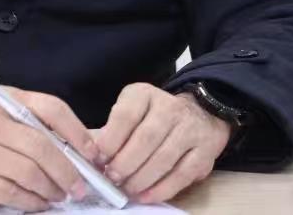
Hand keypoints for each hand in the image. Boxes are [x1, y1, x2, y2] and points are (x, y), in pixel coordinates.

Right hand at [0, 90, 97, 211]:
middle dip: (67, 171)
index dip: (76, 132)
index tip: (93, 154)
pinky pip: (8, 192)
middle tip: (80, 187)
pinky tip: (37, 203)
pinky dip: (30, 202)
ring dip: (50, 189)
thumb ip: (30, 124)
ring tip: (58, 196)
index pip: (49, 108)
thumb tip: (78, 150)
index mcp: (2, 99)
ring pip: (26, 172)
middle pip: (40, 146)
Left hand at [94, 84, 230, 203]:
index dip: (111, 140)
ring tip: (127, 189)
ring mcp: (190, 129)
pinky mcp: (205, 152)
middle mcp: (170, 107)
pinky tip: (146, 196)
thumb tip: (87, 154)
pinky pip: (182, 174)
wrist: (200, 113)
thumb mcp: (131, 111)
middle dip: (125, 163)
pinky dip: (161, 189)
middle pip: (146, 138)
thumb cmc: (154, 117)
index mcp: (145, 94)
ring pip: (164, 157)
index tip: (99, 159)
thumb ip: (111, 131)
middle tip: (112, 178)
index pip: (126, 115)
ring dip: (141, 178)